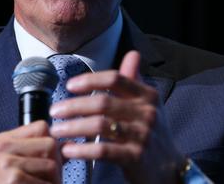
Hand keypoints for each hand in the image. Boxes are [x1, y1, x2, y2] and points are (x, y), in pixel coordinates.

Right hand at [0, 120, 61, 183]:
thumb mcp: (14, 162)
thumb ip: (39, 150)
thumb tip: (69, 144)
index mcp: (3, 140)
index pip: (42, 127)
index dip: (51, 141)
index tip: (49, 156)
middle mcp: (3, 148)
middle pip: (50, 144)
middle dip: (57, 162)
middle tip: (50, 176)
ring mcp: (7, 163)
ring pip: (52, 165)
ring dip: (54, 179)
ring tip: (43, 183)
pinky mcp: (14, 179)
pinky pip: (46, 182)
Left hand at [49, 51, 184, 183]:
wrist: (169, 168)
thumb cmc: (151, 132)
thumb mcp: (147, 104)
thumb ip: (134, 81)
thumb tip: (133, 54)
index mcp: (147, 95)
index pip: (115, 79)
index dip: (89, 80)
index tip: (69, 86)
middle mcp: (147, 113)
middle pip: (102, 102)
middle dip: (73, 106)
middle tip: (54, 111)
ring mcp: (142, 135)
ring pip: (100, 126)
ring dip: (73, 127)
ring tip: (56, 131)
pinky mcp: (136, 157)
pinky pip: (103, 150)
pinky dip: (82, 150)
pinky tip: (68, 150)